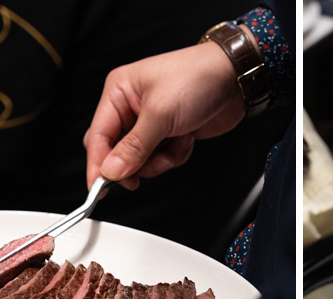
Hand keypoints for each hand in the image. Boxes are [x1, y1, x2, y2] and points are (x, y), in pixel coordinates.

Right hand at [83, 41, 244, 190]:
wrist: (234, 79)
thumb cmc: (197, 78)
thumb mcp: (160, 114)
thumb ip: (134, 146)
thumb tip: (112, 169)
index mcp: (119, 92)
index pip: (97, 135)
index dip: (98, 164)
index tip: (100, 187)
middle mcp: (131, 108)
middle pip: (116, 151)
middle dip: (134, 164)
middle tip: (146, 167)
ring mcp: (152, 123)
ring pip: (141, 160)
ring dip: (159, 160)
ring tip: (174, 144)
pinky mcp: (170, 134)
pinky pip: (162, 159)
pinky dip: (175, 155)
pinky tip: (186, 139)